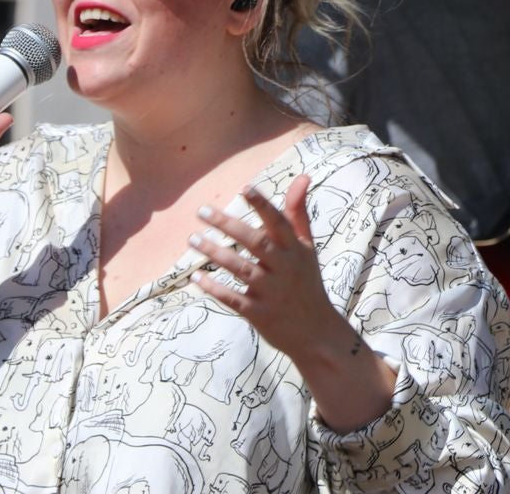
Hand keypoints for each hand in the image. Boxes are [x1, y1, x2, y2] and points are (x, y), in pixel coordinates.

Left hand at [189, 174, 396, 432]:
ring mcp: (273, 292)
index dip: (263, 205)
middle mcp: (286, 269)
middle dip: (229, 225)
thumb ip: (297, 213)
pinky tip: (196, 276)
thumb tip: (302, 176)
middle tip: (201, 211)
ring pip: (242, 269)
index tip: (244, 188)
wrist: (317, 334)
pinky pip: (234, 299)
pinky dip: (215, 288)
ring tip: (192, 239)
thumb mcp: (306, 248)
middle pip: (257, 243)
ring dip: (215, 253)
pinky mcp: (260, 313)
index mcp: (296, 250)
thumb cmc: (306, 282)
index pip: (280, 223)